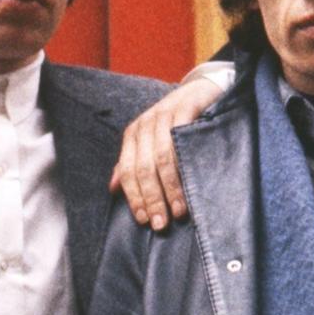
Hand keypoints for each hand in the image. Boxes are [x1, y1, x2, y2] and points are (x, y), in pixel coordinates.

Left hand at [111, 68, 230, 229]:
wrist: (201, 91)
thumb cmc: (175, 123)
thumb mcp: (150, 142)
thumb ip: (132, 164)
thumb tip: (112, 189)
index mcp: (133, 135)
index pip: (127, 171)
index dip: (134, 198)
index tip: (144, 220)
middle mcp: (145, 125)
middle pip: (143, 168)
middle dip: (152, 199)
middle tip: (161, 223)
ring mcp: (164, 115)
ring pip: (161, 157)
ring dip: (169, 188)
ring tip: (178, 212)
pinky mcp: (185, 109)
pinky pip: (180, 140)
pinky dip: (184, 165)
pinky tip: (190, 184)